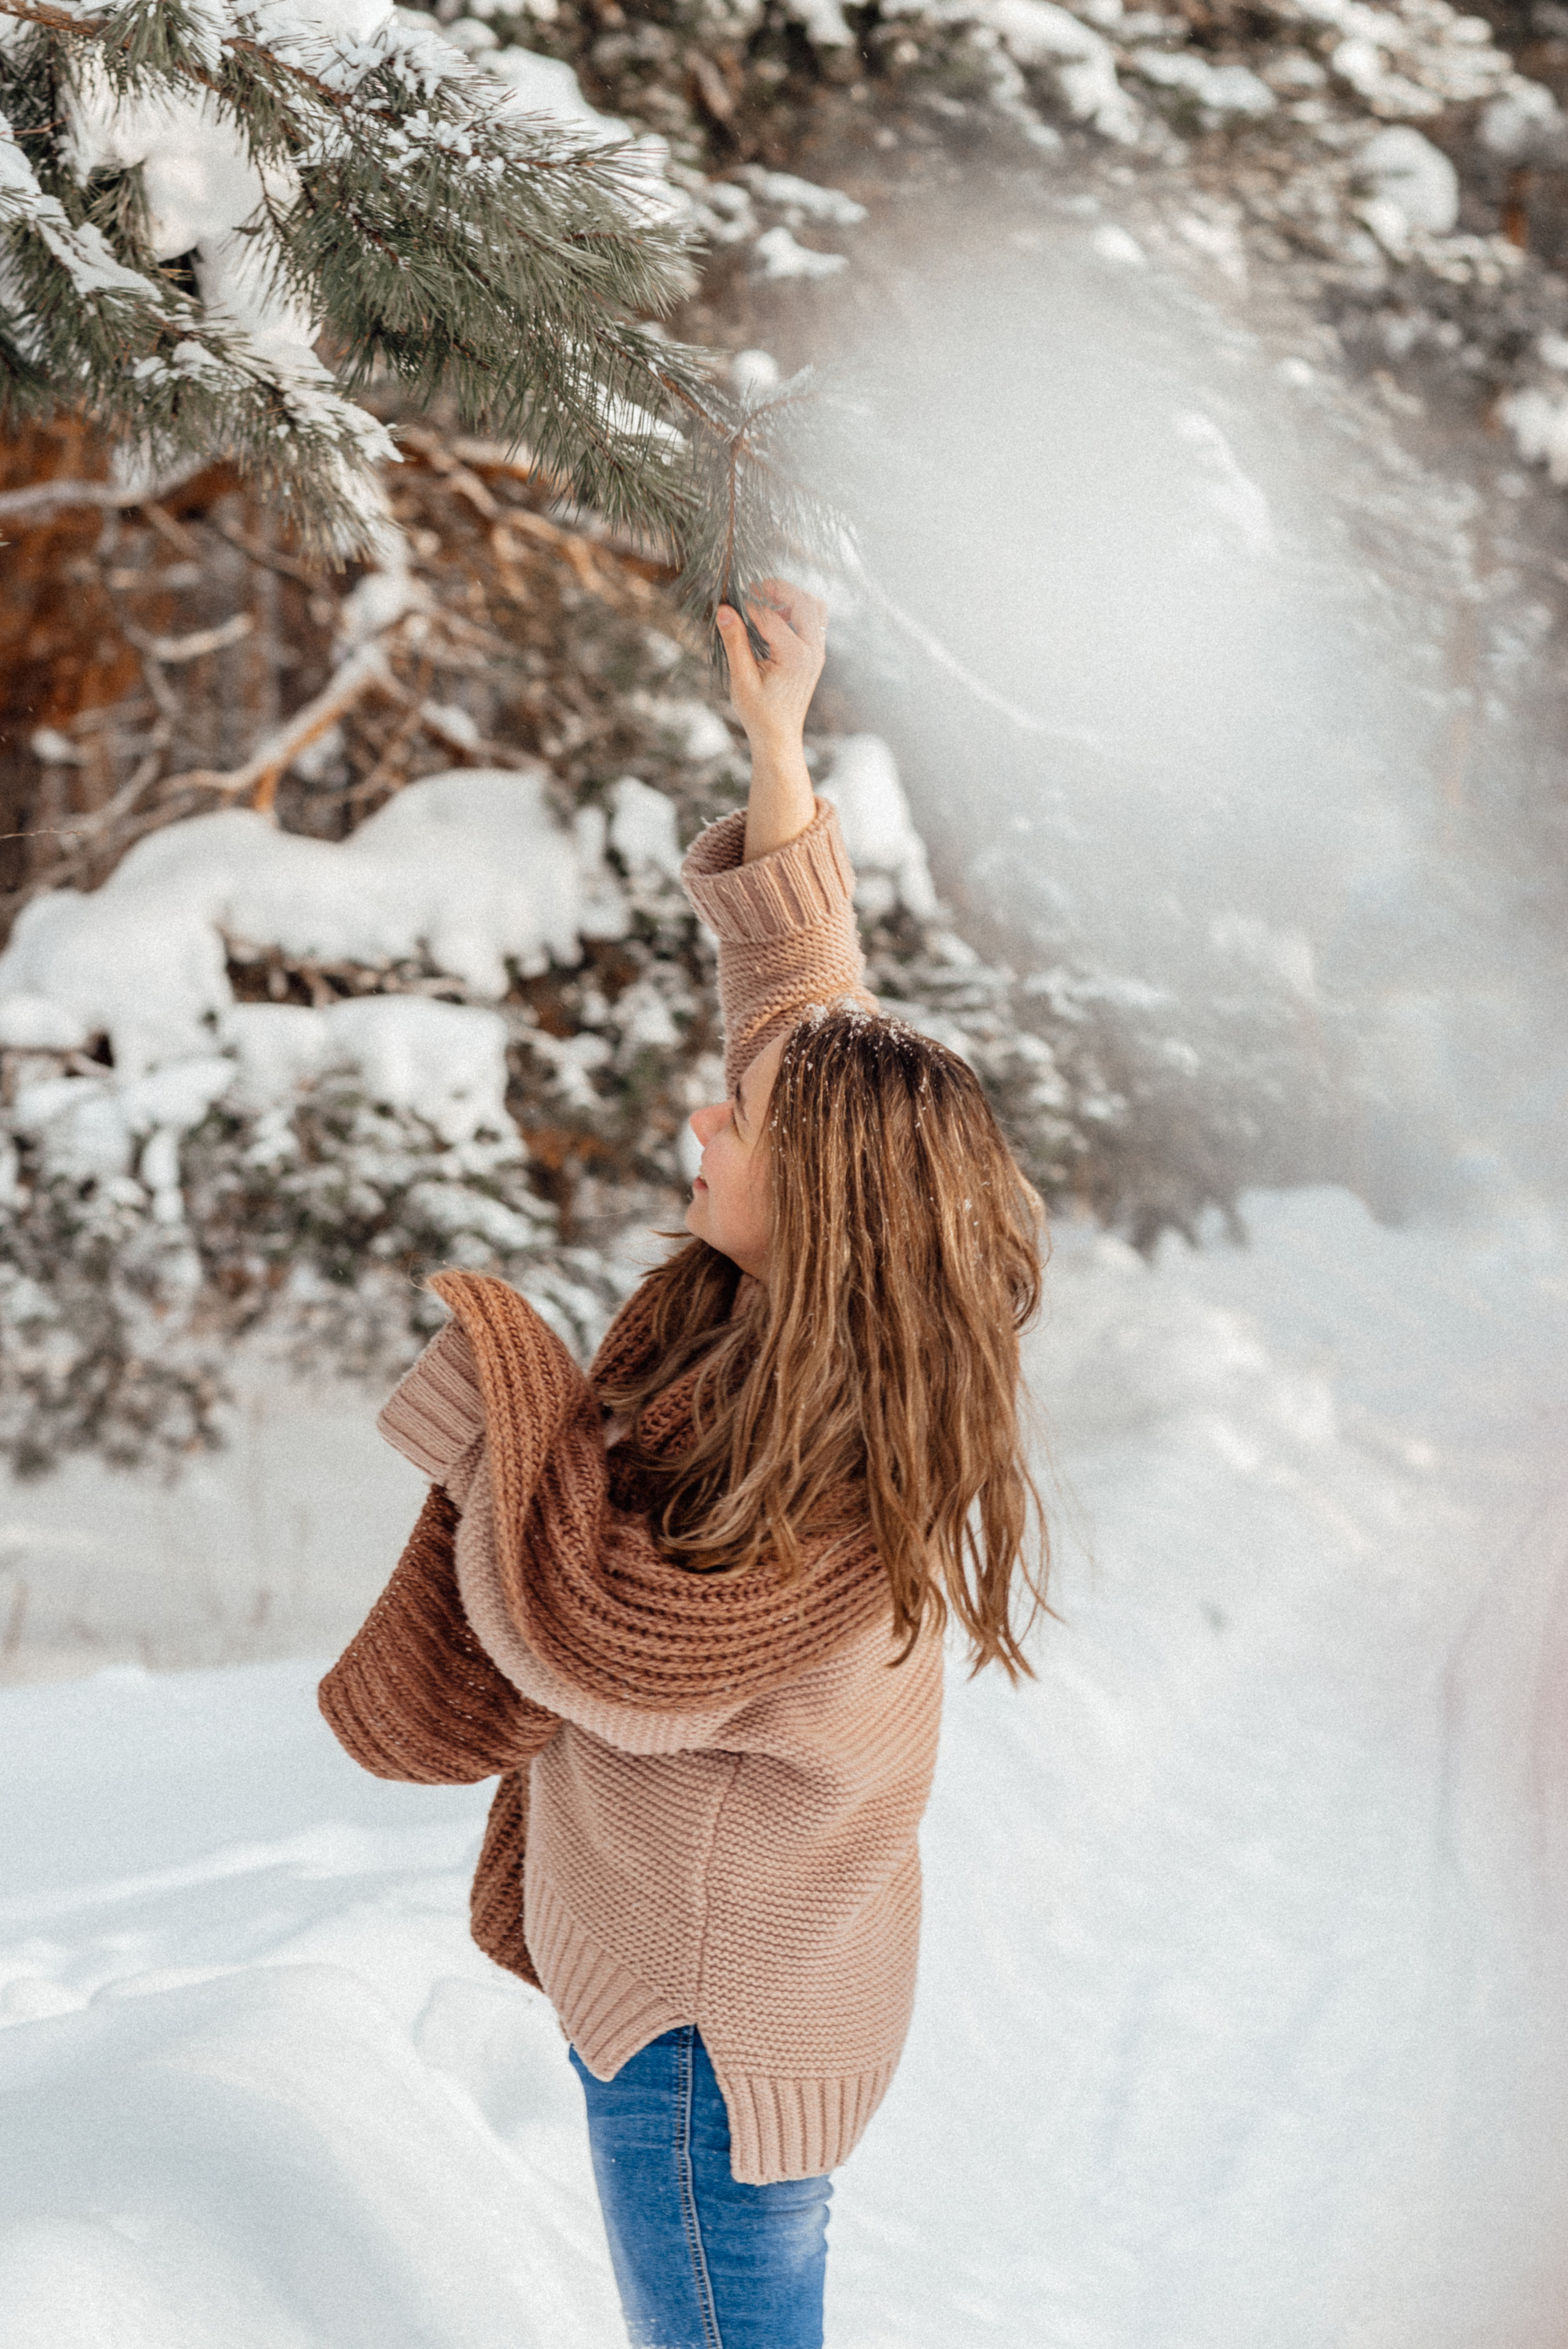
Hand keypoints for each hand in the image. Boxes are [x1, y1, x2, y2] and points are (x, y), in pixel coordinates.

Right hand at [716, 577, 826, 752]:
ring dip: (792, 598)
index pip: (770, 616)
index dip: (748, 607)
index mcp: (794, 657)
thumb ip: (735, 642)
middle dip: (778, 589)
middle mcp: (812, 651)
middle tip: (753, 589)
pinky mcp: (816, 654)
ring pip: (815, 607)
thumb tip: (724, 610)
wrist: (779, 737)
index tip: (730, 608)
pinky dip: (798, 611)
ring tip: (767, 602)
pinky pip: (815, 621)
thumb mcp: (741, 679)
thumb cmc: (759, 713)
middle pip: (803, 601)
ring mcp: (818, 652)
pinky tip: (776, 619)